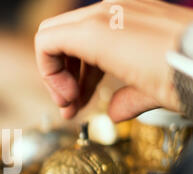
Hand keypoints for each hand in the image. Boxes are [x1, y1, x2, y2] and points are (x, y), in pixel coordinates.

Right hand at [34, 0, 192, 120]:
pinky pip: (101, 31)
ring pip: (77, 34)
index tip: (67, 101)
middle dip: (57, 71)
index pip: (46, 42)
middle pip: (56, 37)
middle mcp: (105, 13)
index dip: (48, 75)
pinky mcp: (139, 14)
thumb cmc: (184, 72)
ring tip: (85, 99)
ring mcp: (123, 10)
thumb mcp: (147, 94)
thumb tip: (115, 111)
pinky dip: (95, 56)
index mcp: (96, 31)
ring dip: (75, 67)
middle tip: (70, 102)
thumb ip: (121, 101)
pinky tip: (106, 82)